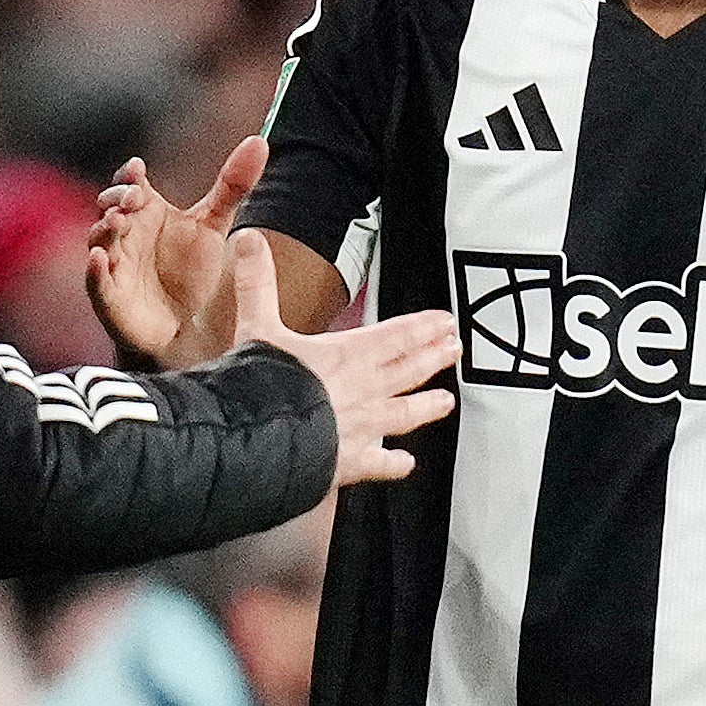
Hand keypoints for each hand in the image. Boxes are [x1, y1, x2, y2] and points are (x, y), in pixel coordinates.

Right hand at [86, 137, 262, 366]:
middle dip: (117, 199)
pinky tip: (100, 259)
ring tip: (118, 222)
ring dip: (105, 229)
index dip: (129, 176)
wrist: (184, 326)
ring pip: (99, 240)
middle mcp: (126, 234)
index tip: (138, 169)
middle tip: (134, 198)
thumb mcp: (214, 225)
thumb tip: (259, 141)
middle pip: (109, 207)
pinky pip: (96, 282)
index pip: (130, 184)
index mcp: (146, 212)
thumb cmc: (190, 271)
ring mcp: (115, 264)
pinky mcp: (110, 297)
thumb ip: (233, 185)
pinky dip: (95, 270)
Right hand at [230, 228, 452, 484]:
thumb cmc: (260, 386)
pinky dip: (395, 464)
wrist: (256, 439)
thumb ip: (257, 283)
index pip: (398, 335)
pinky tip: (406, 464)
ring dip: (427, 406)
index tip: (445, 321)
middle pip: (409, 370)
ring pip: (405, 414)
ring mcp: (361, 427)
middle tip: (455, 350)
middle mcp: (363, 390)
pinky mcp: (351, 461)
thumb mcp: (257, 325)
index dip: (425, 326)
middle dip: (435, 357)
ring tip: (446, 402)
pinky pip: (380, 464)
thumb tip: (249, 240)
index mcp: (348, 355)